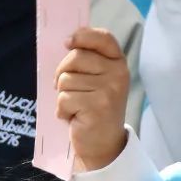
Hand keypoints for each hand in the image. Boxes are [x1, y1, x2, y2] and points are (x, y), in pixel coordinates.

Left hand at [56, 27, 128, 172]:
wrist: (103, 145)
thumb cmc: (93, 110)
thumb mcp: (96, 81)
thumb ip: (87, 62)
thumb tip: (67, 43)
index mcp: (118, 63)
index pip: (102, 38)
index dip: (82, 36)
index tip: (67, 42)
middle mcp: (117, 73)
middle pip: (75, 58)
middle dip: (62, 74)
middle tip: (66, 90)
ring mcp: (108, 89)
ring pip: (66, 80)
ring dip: (63, 97)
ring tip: (75, 107)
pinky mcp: (96, 106)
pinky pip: (64, 99)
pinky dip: (62, 111)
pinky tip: (73, 118)